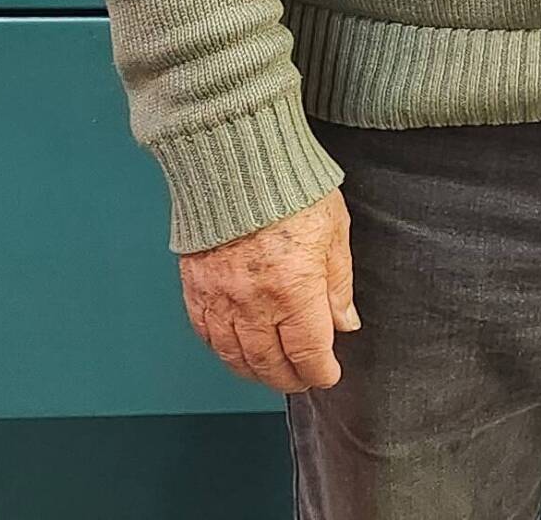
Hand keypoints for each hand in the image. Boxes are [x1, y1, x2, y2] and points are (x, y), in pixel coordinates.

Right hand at [178, 188, 358, 393]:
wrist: (238, 160)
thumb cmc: (291, 187)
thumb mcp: (334, 230)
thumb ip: (339, 282)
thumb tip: (345, 322)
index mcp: (294, 288)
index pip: (308, 352)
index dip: (320, 371)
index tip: (328, 375)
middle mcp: (253, 302)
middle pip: (270, 363)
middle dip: (290, 378)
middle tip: (303, 379)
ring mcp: (220, 299)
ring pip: (235, 357)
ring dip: (256, 372)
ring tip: (273, 373)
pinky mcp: (195, 289)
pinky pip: (207, 336)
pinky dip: (224, 352)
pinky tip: (237, 352)